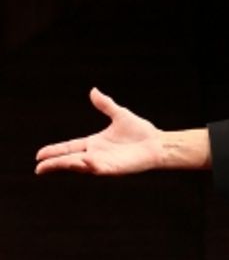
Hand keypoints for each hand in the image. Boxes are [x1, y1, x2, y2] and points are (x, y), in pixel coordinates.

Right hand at [35, 88, 164, 174]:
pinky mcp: (115, 168)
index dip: (55, 151)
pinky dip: (90, 166)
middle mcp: (96, 155)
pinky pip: (99, 169)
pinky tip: (83, 162)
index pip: (69, 147)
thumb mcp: (120, 115)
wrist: (159, 143)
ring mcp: (104, 163)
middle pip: (70, 160)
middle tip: (39, 168)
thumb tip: (93, 90)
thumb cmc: (141, 131)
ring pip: (80, 166)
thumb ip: (105, 105)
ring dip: (67, 165)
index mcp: (94, 143)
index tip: (39, 155)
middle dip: (54, 164)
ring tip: (49, 166)